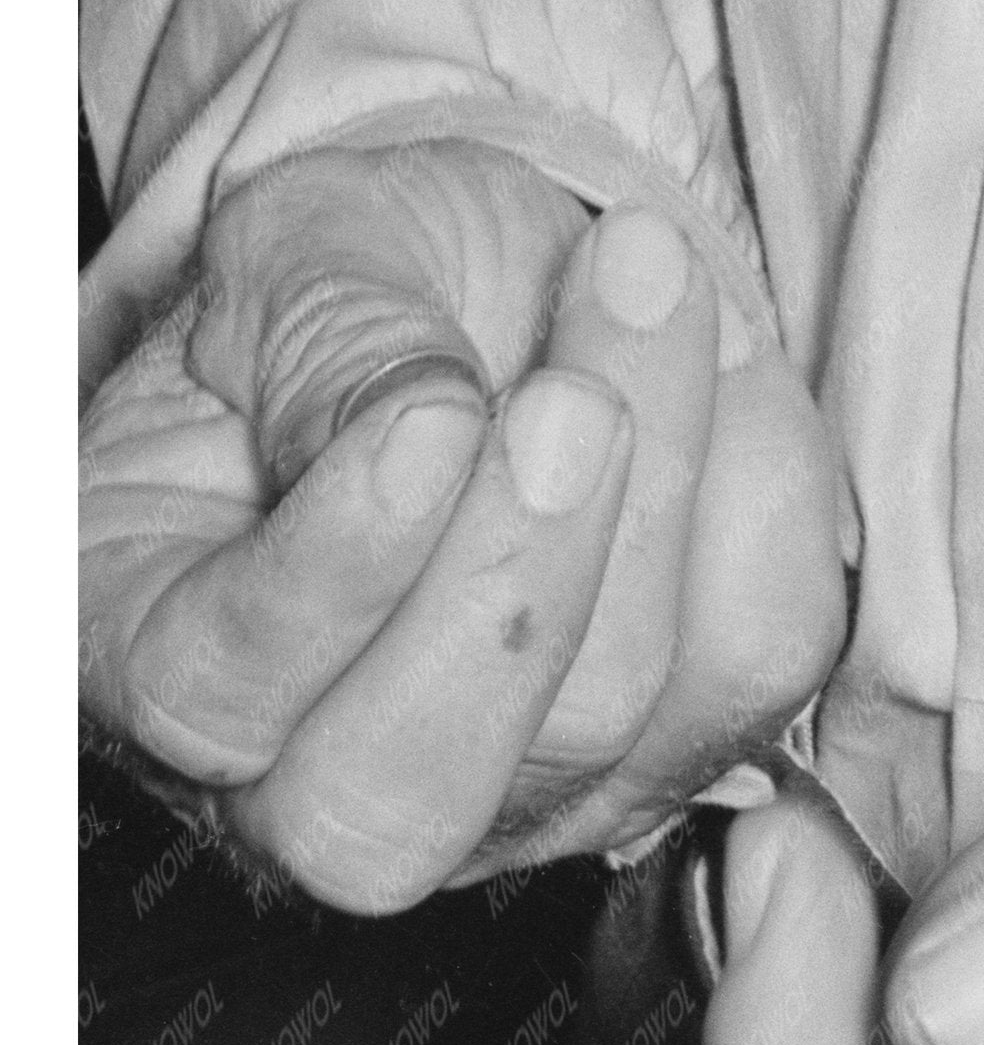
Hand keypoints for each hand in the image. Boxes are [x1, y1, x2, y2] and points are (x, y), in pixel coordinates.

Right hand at [77, 139, 849, 904]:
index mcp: (160, 641)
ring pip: (603, 724)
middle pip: (402, 800)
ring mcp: (502, 788)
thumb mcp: (303, 245)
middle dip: (513, 587)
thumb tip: (412, 416)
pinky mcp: (677, 737)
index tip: (428, 418)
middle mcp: (310, 768)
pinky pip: (755, 654)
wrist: (503, 275)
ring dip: (657, 484)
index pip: (211, 698)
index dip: (332, 575)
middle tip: (570, 400)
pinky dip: (761, 485)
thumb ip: (330, 330)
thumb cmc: (366, 281)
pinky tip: (713, 372)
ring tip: (644, 282)